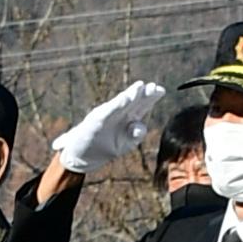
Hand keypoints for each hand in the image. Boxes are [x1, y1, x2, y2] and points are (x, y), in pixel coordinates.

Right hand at [50, 79, 170, 178]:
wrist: (81, 155)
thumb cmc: (105, 146)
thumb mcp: (124, 144)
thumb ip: (134, 136)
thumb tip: (140, 126)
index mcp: (127, 118)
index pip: (141, 105)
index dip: (151, 97)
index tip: (161, 90)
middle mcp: (118, 114)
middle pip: (133, 101)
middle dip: (143, 93)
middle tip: (154, 86)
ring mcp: (106, 115)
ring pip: (121, 103)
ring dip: (131, 95)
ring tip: (140, 86)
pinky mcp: (96, 121)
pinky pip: (108, 112)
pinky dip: (116, 105)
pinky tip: (125, 98)